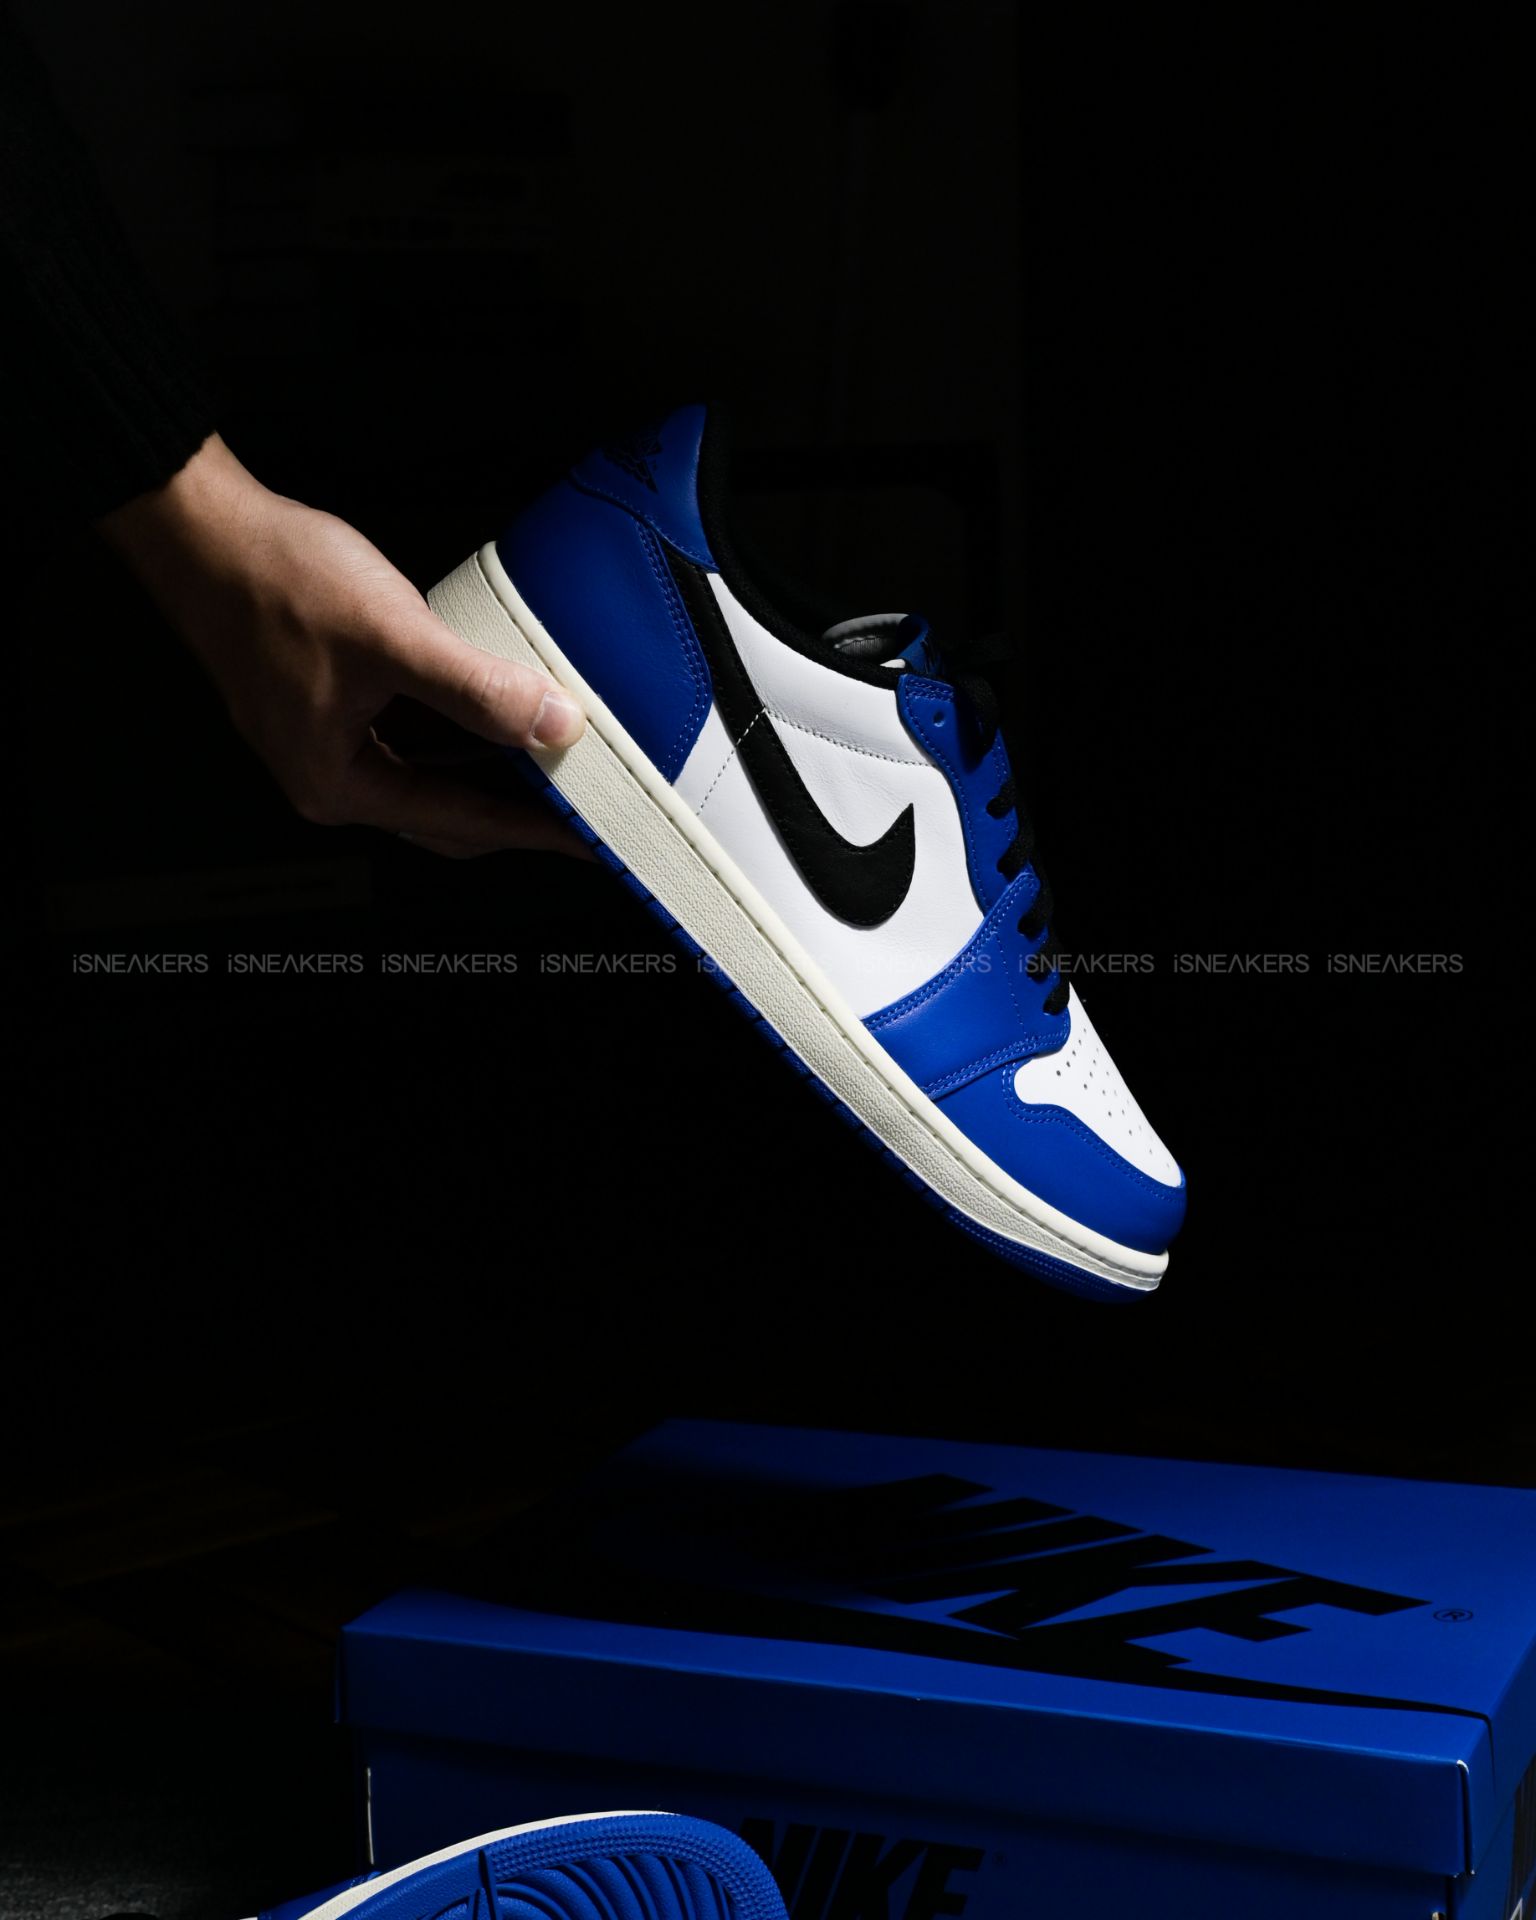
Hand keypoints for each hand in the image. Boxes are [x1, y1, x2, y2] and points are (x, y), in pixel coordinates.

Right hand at [97, 434, 586, 857]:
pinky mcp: (326, 708)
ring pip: (430, 777)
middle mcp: (328, 778)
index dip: (536, 830)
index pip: (464, 824)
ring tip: (550, 759)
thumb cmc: (273, 580)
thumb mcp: (393, 637)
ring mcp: (324, 744)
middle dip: (516, 812)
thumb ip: (477, 690)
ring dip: (489, 771)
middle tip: (581, 805)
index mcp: (338, 785)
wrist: (201, 528)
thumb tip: (551, 727)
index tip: (591, 837)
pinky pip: (410, 742)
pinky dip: (457, 737)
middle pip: (447, 816)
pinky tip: (491, 711)